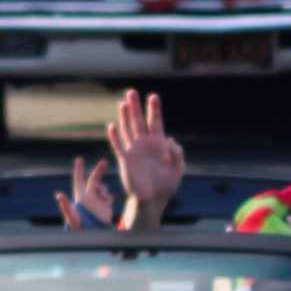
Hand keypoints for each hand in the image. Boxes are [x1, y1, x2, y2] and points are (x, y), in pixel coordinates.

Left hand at [55, 155, 118, 230]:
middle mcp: (89, 196)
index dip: (79, 169)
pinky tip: (107, 203)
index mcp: (80, 196)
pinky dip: (109, 198)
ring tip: (104, 198)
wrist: (93, 234)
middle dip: (99, 170)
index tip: (79, 158)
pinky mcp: (105, 207)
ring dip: (104, 189)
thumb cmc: (79, 227)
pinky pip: (108, 197)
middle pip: (94, 179)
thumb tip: (58, 195)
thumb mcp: (72, 216)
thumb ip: (66, 205)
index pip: (79, 180)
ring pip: (102, 188)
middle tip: (104, 161)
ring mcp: (98, 201)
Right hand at [109, 89, 184, 227]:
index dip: (154, 109)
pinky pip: (119, 146)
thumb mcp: (178, 167)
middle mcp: (145, 144)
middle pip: (139, 121)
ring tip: (123, 103)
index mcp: (159, 144)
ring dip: (125, 117)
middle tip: (132, 91)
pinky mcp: (125, 160)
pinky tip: (112, 126)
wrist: (153, 199)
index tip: (153, 96)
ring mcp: (134, 151)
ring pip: (128, 130)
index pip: (156, 122)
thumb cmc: (167, 184)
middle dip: (136, 107)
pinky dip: (115, 136)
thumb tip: (168, 140)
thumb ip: (177, 153)